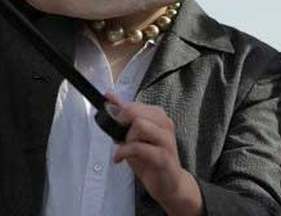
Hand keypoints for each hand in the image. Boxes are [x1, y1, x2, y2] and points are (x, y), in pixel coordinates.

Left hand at [109, 94, 202, 215]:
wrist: (170, 184)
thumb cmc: (151, 159)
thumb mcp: (134, 136)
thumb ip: (124, 116)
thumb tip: (110, 97)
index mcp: (158, 116)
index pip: (133, 105)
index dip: (118, 115)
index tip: (113, 126)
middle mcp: (165, 124)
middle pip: (135, 112)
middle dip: (121, 124)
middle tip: (118, 137)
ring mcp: (166, 140)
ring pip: (139, 125)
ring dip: (126, 139)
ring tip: (125, 148)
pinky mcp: (163, 156)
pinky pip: (139, 147)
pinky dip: (124, 152)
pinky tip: (120, 159)